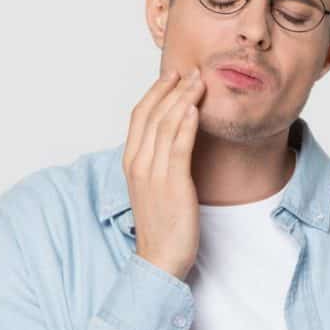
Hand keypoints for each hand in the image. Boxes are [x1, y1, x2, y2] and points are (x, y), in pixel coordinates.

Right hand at [122, 66, 204, 280]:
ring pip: (165, 125)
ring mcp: (153, 173)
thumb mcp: (155, 186)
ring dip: (183, 99)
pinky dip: (187, 123)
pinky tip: (196, 108)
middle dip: (171, 89)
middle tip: (190, 70)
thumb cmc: (162, 224)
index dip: (155, 92)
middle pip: (152, 114)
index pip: (139, 116)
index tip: (172, 76)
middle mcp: (138, 164)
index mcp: (131, 162)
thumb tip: (173, 140)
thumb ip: (158, 162)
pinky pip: (178, 146)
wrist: (160, 258)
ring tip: (198, 81)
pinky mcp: (172, 184)